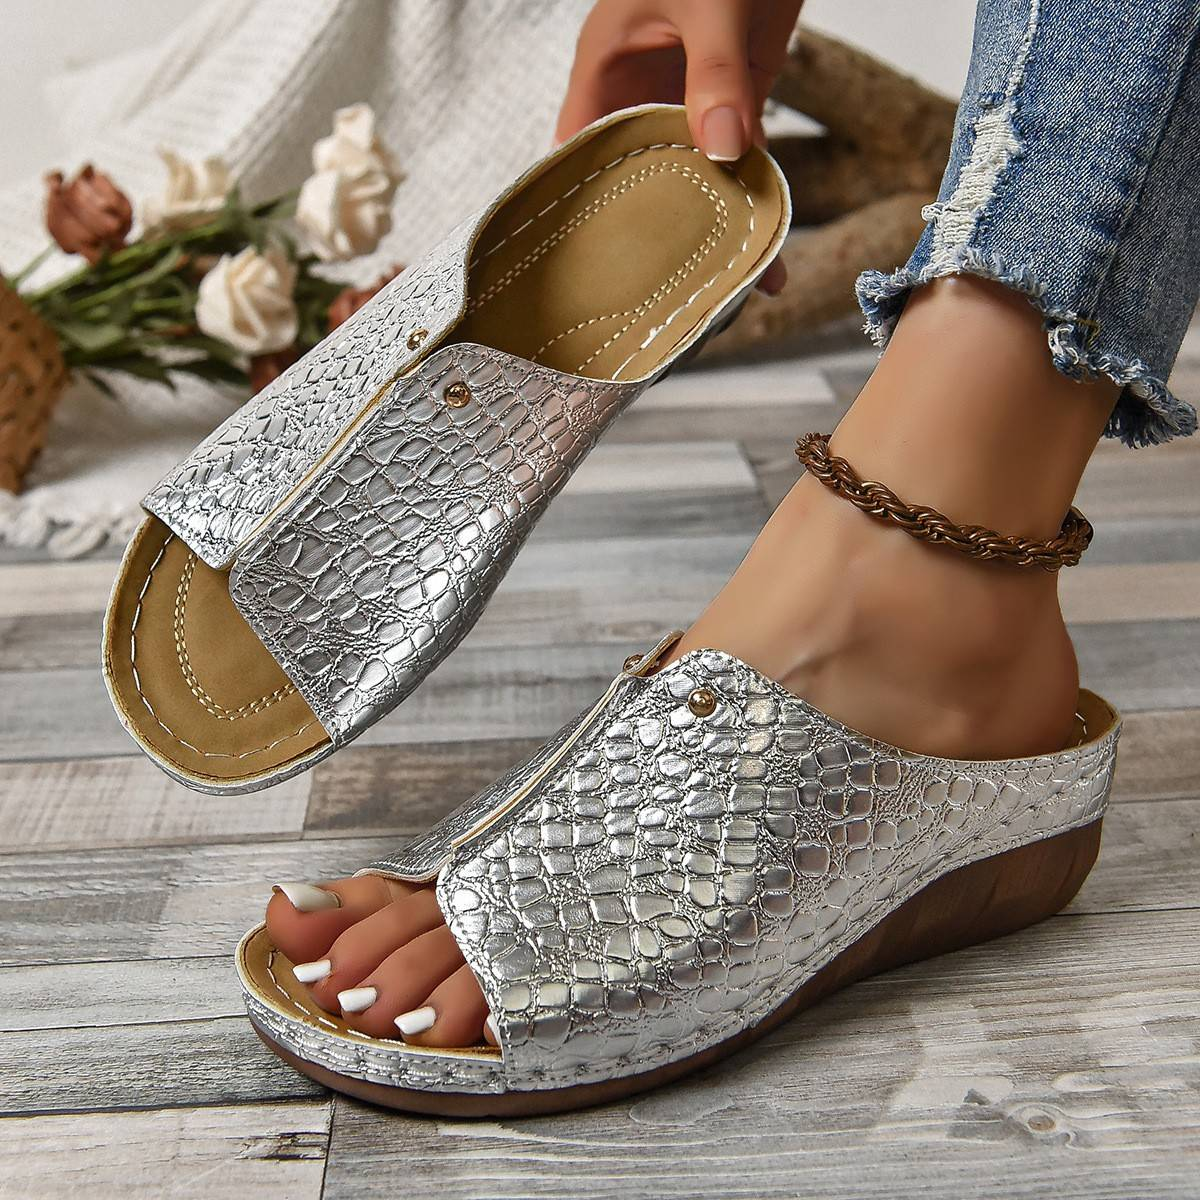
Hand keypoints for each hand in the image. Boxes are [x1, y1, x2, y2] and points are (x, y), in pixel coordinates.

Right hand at [556, 0, 801, 293]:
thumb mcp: (711, 0)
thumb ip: (717, 70)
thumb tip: (724, 149)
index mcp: (605, 67)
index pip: (577, 150)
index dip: (579, 206)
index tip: (592, 267)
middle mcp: (642, 91)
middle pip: (639, 174)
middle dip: (656, 231)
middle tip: (674, 295)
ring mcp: (690, 95)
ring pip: (693, 173)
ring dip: (715, 222)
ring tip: (732, 286)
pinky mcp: (738, 92)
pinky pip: (741, 154)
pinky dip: (755, 193)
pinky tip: (770, 241)